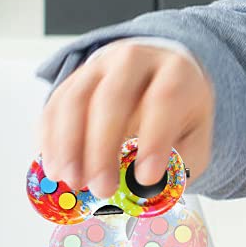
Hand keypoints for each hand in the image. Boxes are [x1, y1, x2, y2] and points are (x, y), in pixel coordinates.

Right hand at [37, 42, 214, 200]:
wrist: (157, 77)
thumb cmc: (177, 112)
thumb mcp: (194, 133)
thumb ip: (180, 158)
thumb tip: (149, 186)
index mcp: (176, 71)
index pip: (166, 97)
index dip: (155, 139)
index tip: (147, 177)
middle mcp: (136, 59)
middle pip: (113, 96)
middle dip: (103, 147)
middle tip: (102, 187)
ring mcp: (100, 66)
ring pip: (77, 100)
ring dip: (70, 146)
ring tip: (74, 181)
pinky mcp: (74, 79)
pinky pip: (55, 106)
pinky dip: (52, 140)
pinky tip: (57, 168)